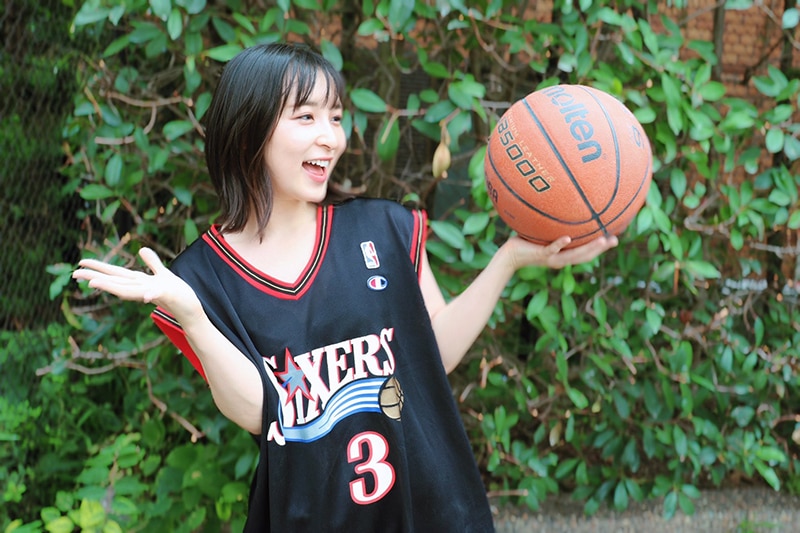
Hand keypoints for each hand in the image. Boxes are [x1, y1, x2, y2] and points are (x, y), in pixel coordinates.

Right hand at [72, 247, 202, 321]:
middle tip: (74, 274)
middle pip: (115, 281)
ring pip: (127, 289)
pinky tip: (144, 295)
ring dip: (110, 286)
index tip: (80, 262)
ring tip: (93, 282)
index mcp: (139, 281)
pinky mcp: (164, 295)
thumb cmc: (178, 293)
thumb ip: (153, 262)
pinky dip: (147, 294)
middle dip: (95, 277)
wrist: (191, 309)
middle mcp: (141, 288)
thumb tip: (141, 249)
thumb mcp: (164, 273)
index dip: (98, 267)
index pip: (115, 273)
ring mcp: (151, 292)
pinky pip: (154, 293)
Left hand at [503, 234, 617, 270]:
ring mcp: (551, 257)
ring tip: (603, 240)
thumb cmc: (526, 243)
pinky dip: (560, 244)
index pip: (586, 252)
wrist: (509, 256)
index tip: (616, 238)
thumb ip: (554, 224)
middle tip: (616, 240)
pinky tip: (568, 238)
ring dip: (589, 248)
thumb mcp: (543, 233)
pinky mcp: (540, 254)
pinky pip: (551, 249)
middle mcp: (560, 259)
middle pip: (585, 255)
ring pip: (573, 255)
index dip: (601, 247)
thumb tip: (562, 208)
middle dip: (601, 249)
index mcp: (564, 255)